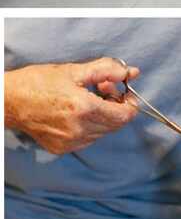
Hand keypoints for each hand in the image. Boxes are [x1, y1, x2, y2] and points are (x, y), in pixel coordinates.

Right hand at [5, 58, 140, 154]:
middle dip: (117, 105)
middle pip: (116, 124)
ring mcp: (70, 142)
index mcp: (83, 109)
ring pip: (104, 131)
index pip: (125, 115)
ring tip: (90, 98)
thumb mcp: (75, 71)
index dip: (130, 103)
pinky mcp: (62, 148)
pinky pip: (89, 138)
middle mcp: (78, 130)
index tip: (125, 91)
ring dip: (105, 115)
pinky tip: (80, 111)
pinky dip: (92, 125)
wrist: (9, 102)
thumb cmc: (39, 83)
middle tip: (104, 88)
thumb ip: (107, 70)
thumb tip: (131, 72)